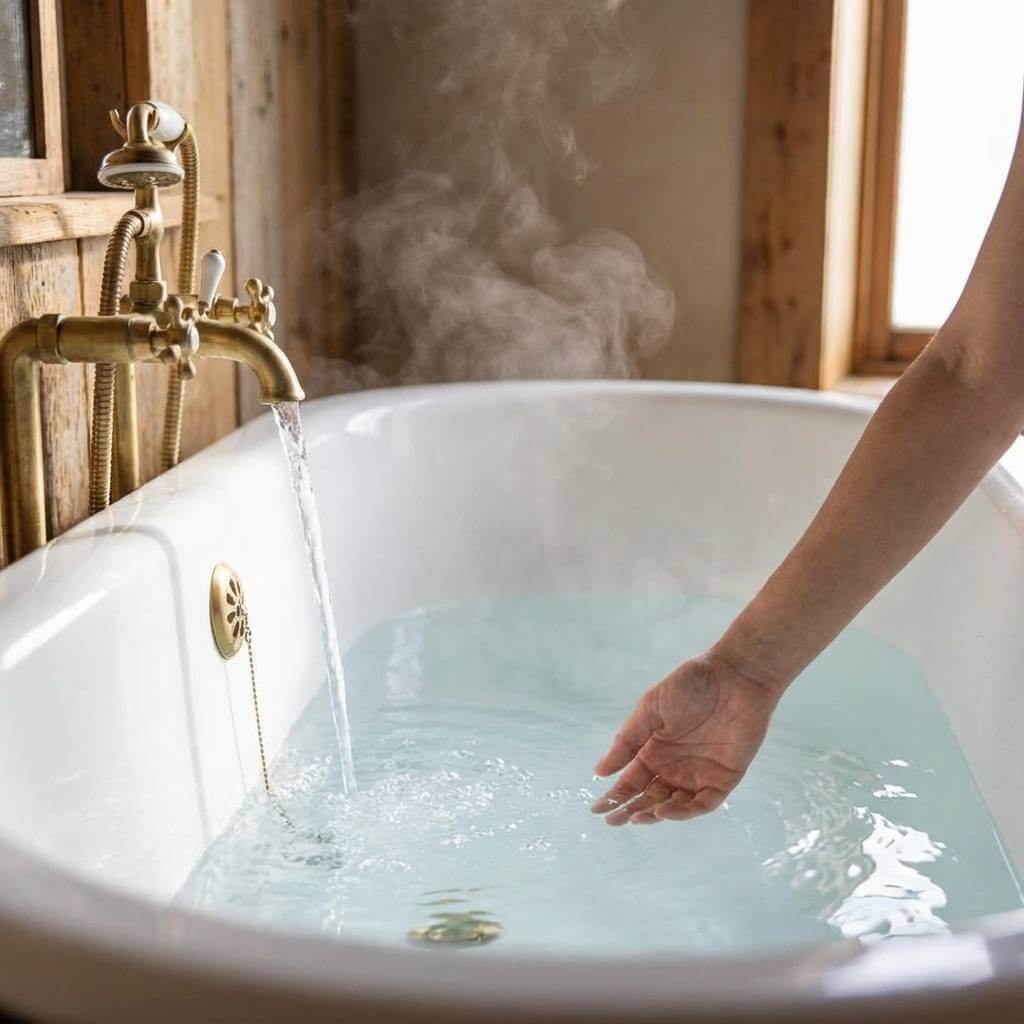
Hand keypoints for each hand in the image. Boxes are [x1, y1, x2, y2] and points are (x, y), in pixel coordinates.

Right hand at [590, 654, 781, 824]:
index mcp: (655, 750)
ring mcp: (699, 774)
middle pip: (649, 797)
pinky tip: (663, 811)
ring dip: (654, 814)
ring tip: (635, 818)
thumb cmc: (690, 686)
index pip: (632, 781)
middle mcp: (675, 766)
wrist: (735, 677)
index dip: (615, 796)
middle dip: (630, 810)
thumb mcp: (650, 709)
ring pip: (673, 805)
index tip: (596, 809)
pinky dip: (683, 812)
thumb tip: (600, 771)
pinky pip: (702, 803)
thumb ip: (627, 741)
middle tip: (612, 821)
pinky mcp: (724, 779)